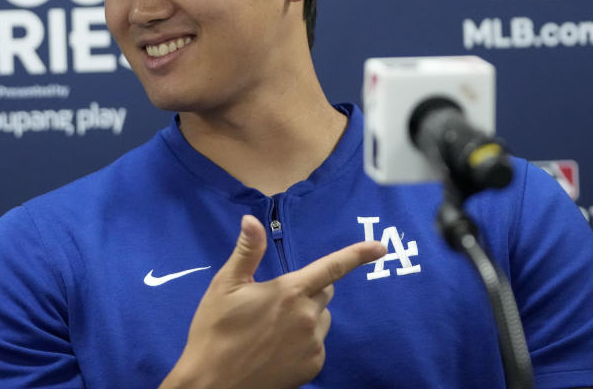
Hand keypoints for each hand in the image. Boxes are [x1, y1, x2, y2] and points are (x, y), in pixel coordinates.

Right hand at [160, 215, 385, 388]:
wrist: (212, 383)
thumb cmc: (215, 330)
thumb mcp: (225, 286)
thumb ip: (247, 251)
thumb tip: (251, 220)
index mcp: (289, 291)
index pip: (331, 268)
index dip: (358, 255)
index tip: (380, 247)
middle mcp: (307, 316)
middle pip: (324, 292)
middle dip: (308, 290)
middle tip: (276, 301)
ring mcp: (312, 344)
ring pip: (321, 318)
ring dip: (307, 316)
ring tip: (273, 328)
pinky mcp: (313, 366)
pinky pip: (318, 343)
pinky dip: (305, 341)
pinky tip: (278, 347)